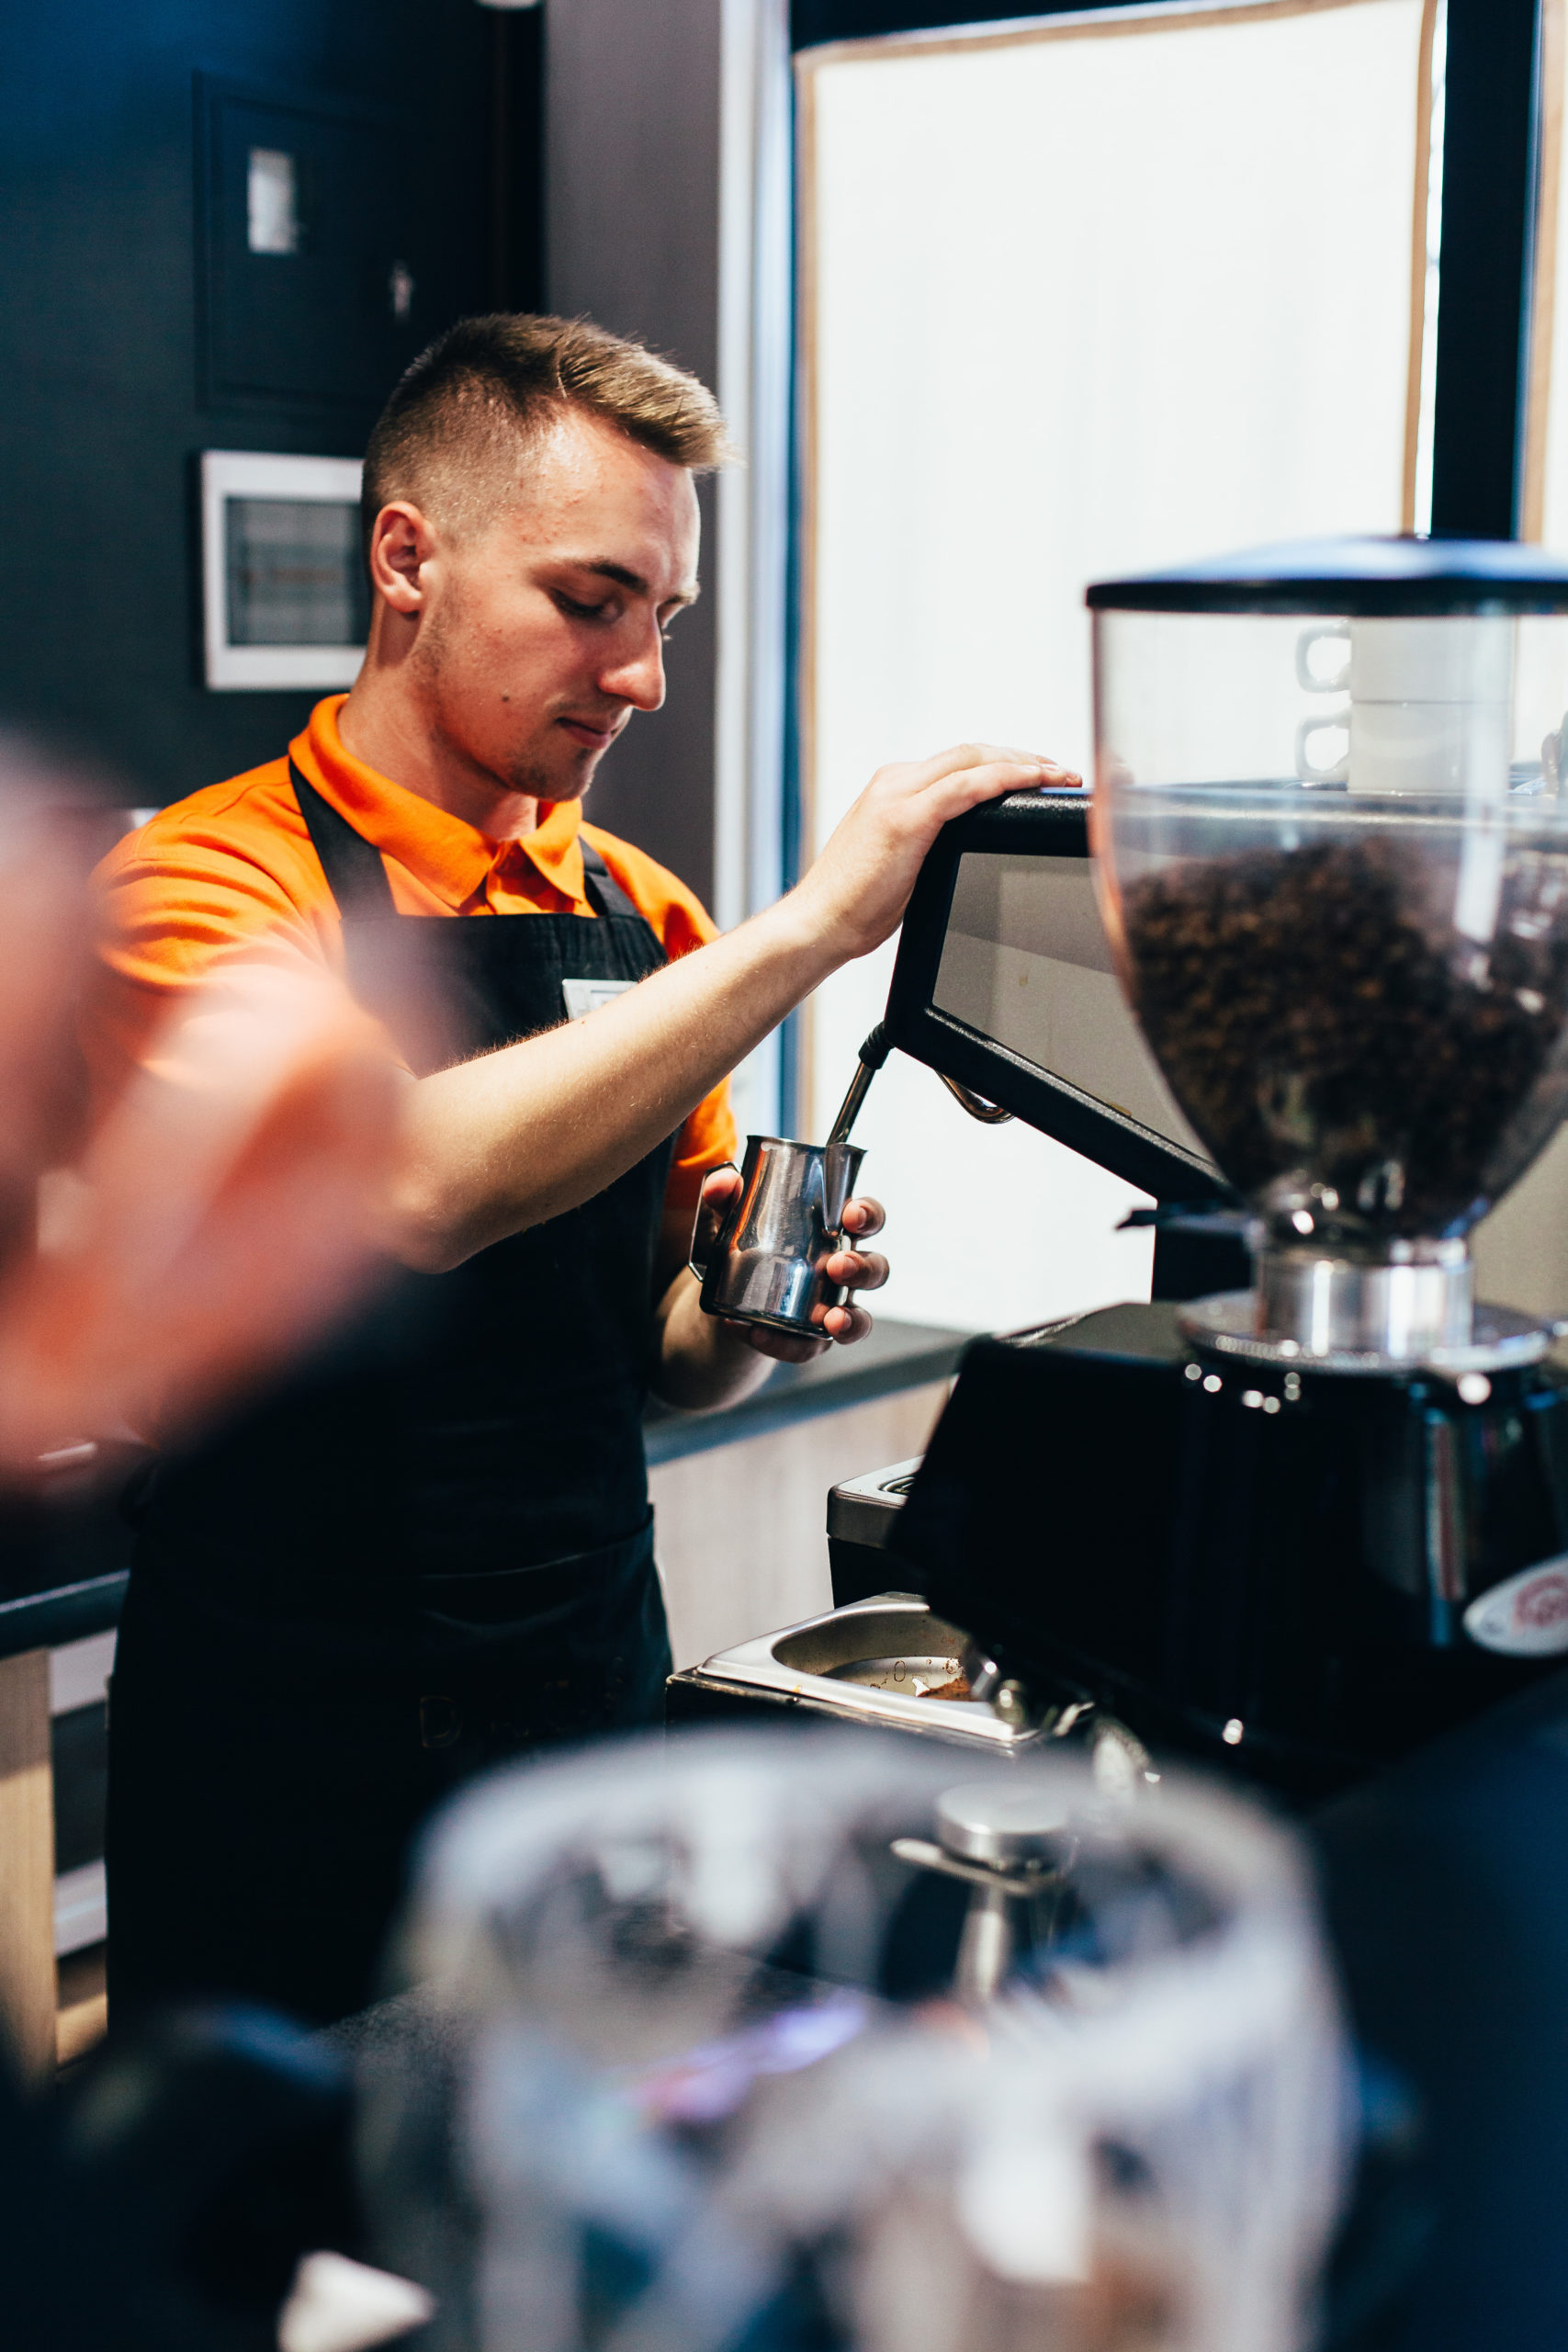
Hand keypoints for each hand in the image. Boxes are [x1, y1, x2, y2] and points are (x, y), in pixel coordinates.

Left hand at [698, 1170, 888, 1363]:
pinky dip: (788, 1346)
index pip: (868, 1219)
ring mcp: (831, 1309)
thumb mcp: (728, 1217)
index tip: (851, 1214)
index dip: (869, 1215)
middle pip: (875, 1269)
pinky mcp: (808, 1341)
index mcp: (834, 1232)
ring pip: (861, 1319)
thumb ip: (723, 1195)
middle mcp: (843, 1271)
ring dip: (853, 1319)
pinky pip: (809, 1349)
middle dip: (863, 1268)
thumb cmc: (742, 1245)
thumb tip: (724, 1182)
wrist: (721, 1299)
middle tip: (838, 1266)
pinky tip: (762, 1335)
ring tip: (832, 1319)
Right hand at [788, 741, 1079, 965]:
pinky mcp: (906, 818)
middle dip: (1023, 756)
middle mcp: (894, 782)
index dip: (1003, 761)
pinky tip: (1035, 783)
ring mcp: (898, 796)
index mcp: (891, 789)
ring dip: (1024, 763)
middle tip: (1060, 771)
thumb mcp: (899, 863)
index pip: (958, 761)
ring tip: (1059, 776)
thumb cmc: (853, 906)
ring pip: (974, 759)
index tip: (1037, 774)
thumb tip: (963, 848)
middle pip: (972, 752)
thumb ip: (928, 842)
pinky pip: (969, 786)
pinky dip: (1007, 779)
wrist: (818, 924)